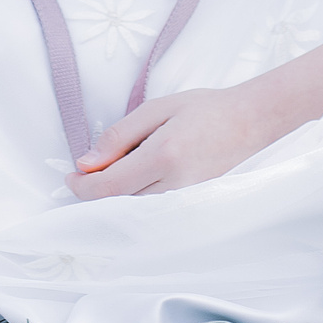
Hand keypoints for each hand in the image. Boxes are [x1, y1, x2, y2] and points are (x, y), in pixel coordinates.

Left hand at [66, 80, 320, 199]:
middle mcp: (175, 186)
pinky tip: (139, 182)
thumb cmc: (205, 109)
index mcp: (163, 157)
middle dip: (96, 192)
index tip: (70, 176)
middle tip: (91, 170)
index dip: (81, 187)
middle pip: (118, 205)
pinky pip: (154, 214)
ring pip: (134, 213)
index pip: (108, 188)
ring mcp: (187, 202)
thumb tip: (86, 164)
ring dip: (117, 198)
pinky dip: (137, 202)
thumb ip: (118, 136)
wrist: (253, 121)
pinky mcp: (195, 209)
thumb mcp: (157, 109)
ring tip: (120, 170)